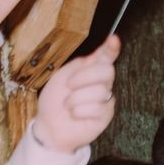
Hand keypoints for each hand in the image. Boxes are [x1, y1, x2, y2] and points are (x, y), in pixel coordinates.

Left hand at [31, 35, 117, 152]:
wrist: (50, 124)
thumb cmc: (54, 100)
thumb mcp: (61, 77)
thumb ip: (79, 66)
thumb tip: (98, 56)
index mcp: (90, 71)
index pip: (105, 57)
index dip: (111, 49)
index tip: (114, 39)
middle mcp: (102, 83)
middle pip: (106, 71)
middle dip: (83, 77)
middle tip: (69, 86)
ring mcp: (106, 99)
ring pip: (98, 91)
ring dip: (76, 99)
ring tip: (69, 105)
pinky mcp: (105, 115)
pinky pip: (95, 108)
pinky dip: (78, 111)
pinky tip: (75, 115)